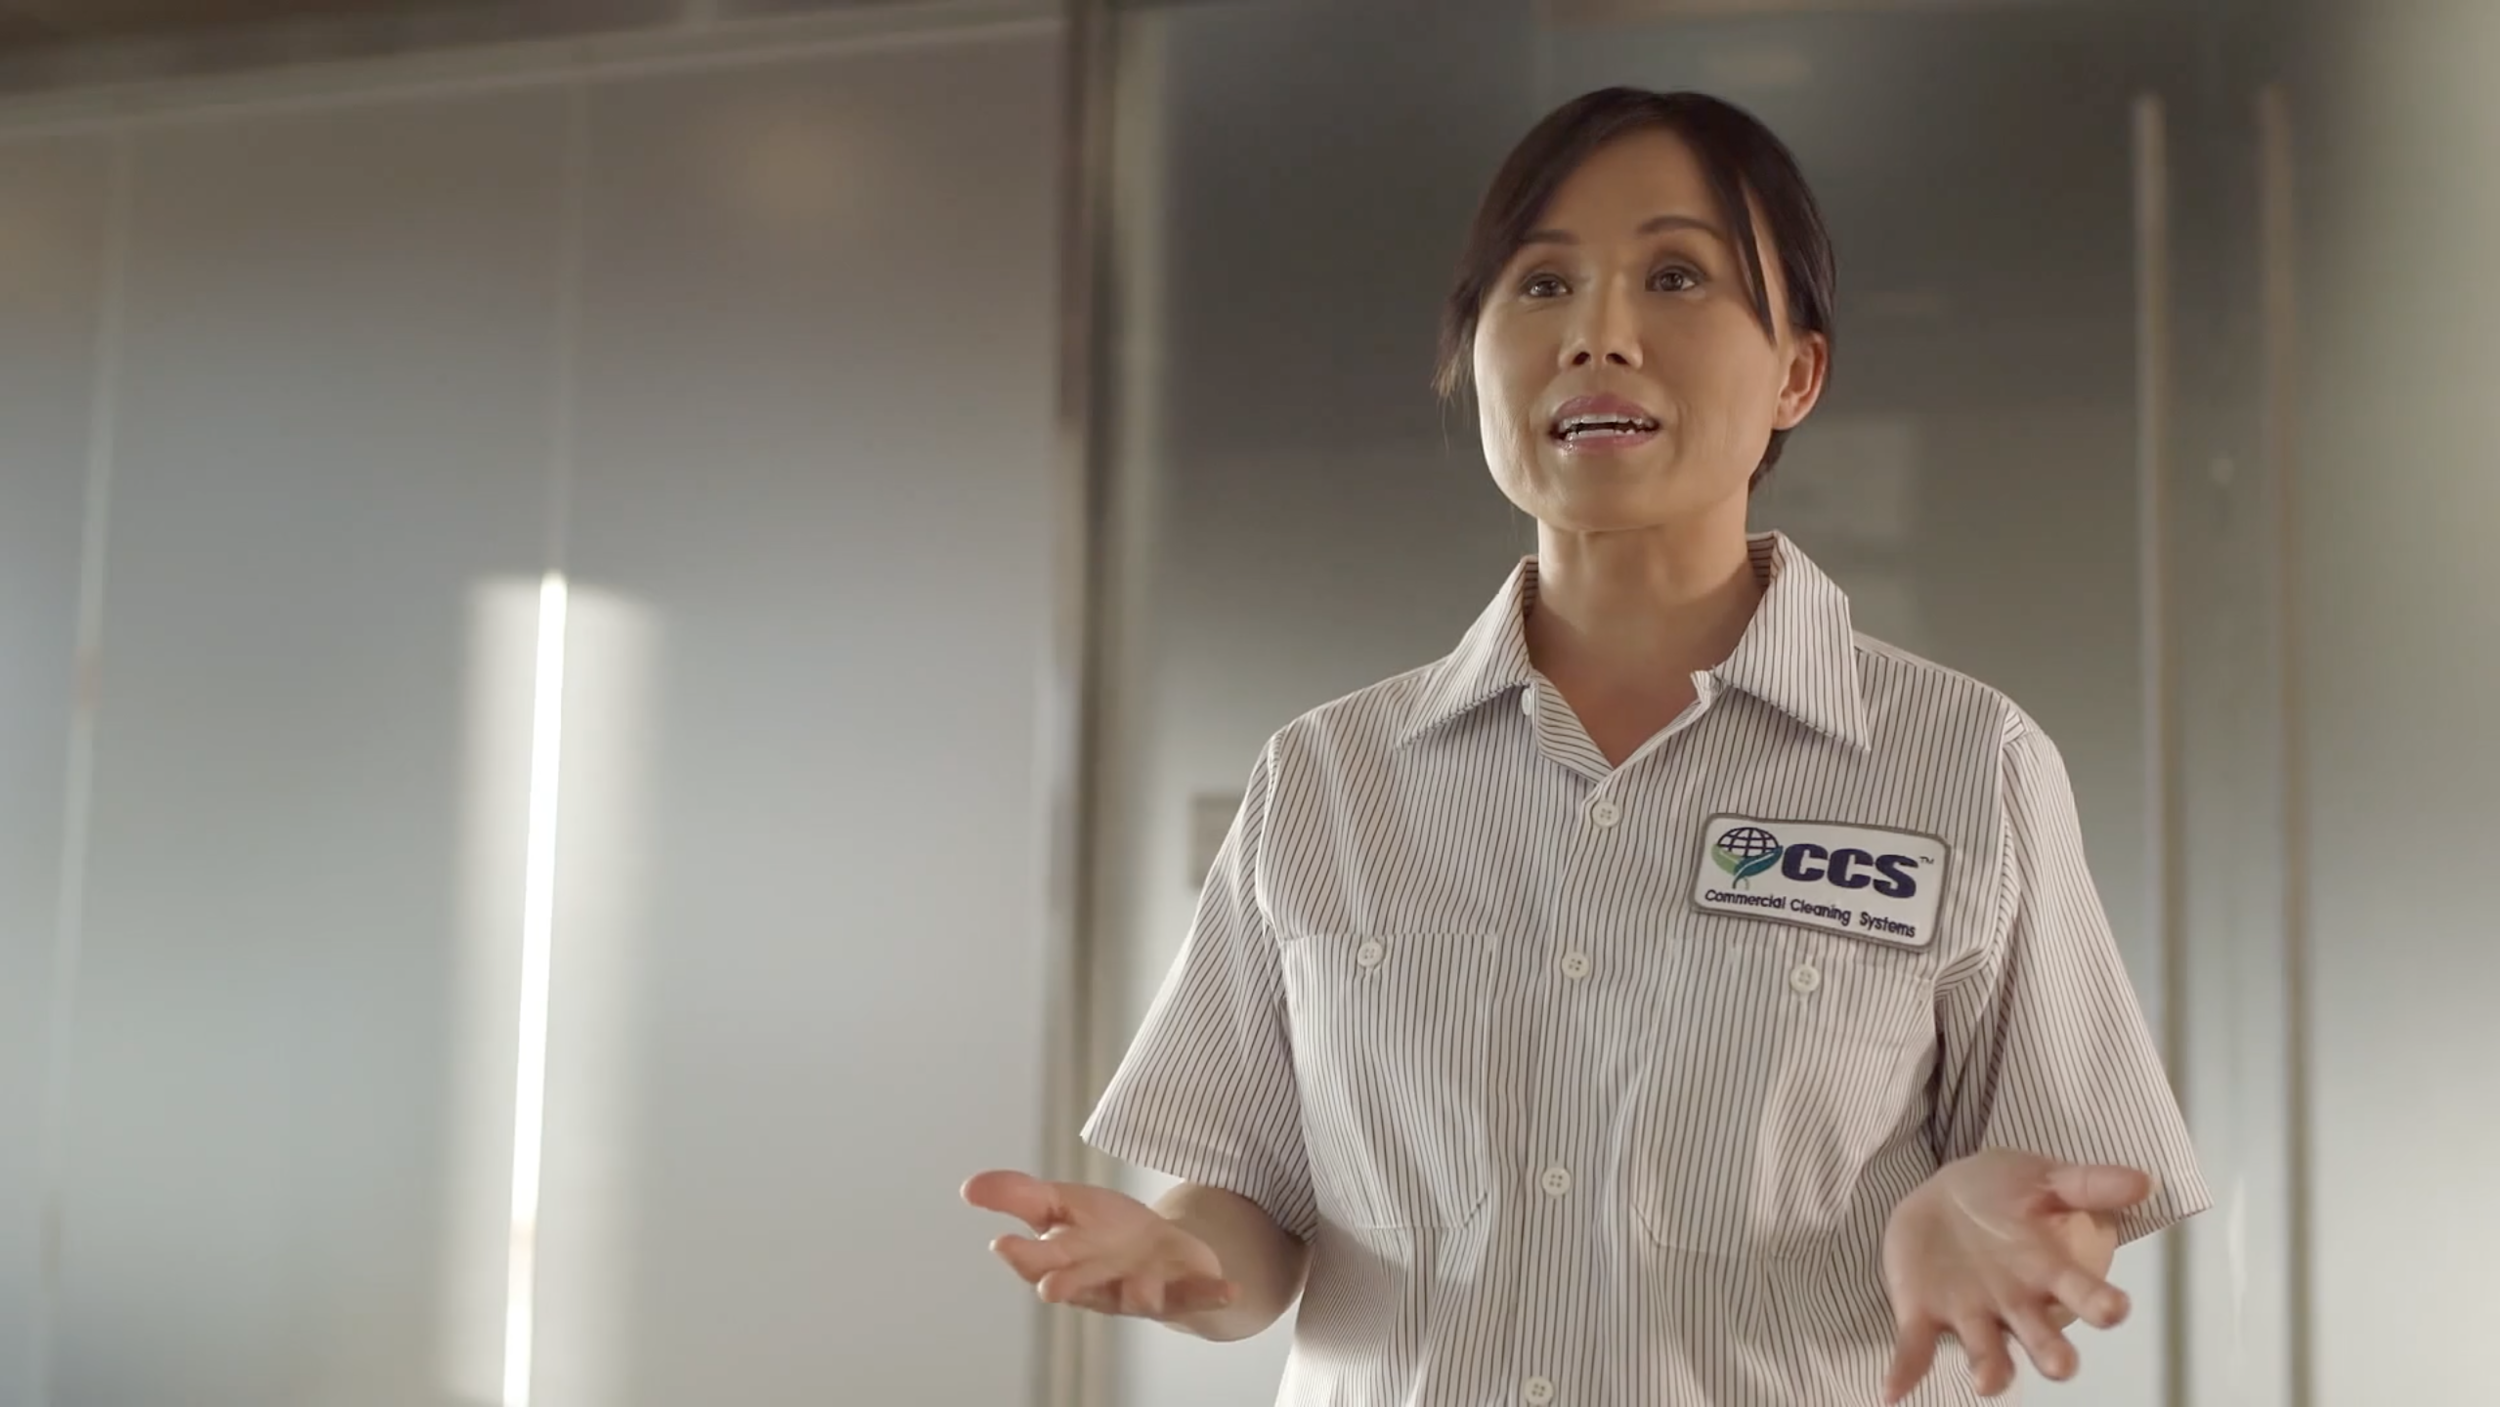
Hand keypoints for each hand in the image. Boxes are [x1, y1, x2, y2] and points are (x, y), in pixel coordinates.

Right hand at [962, 1169, 1237, 1319]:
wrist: (1164, 1255)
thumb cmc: (1106, 1234)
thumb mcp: (1063, 1205)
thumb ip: (1018, 1197)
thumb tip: (968, 1187)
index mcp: (1067, 1259)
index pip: (1038, 1259)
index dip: (1022, 1256)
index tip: (1004, 1244)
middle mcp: (1101, 1282)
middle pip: (1080, 1284)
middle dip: (1065, 1284)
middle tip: (1048, 1286)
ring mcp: (1144, 1288)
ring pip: (1136, 1296)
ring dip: (1136, 1292)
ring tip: (1137, 1286)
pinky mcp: (1184, 1290)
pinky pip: (1199, 1296)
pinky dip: (1214, 1295)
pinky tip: (1229, 1289)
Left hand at [1881, 1149, 2154, 1401]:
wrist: (1940, 1195)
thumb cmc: (2002, 1191)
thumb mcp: (2043, 1178)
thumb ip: (2088, 1183)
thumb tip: (2145, 1180)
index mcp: (2047, 1270)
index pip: (2082, 1292)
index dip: (2099, 1302)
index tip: (2115, 1309)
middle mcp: (2015, 1303)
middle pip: (2040, 1338)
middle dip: (2052, 1354)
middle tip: (2062, 1366)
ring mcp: (1970, 1313)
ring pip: (1986, 1353)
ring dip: (1990, 1371)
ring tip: (1987, 1384)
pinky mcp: (1923, 1315)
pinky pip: (1915, 1350)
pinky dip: (1904, 1371)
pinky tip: (1891, 1392)